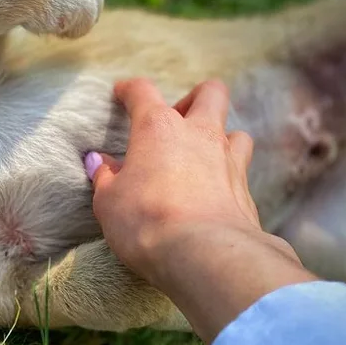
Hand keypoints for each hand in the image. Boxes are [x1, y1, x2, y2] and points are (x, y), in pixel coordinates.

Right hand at [86, 78, 258, 286]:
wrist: (204, 253)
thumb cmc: (147, 222)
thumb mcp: (108, 202)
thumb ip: (105, 178)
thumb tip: (100, 163)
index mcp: (158, 128)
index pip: (142, 92)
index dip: (129, 90)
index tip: (122, 93)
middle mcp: (199, 134)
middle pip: (210, 93)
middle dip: (194, 98)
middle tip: (178, 119)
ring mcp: (228, 160)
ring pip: (235, 131)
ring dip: (220, 138)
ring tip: (202, 157)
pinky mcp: (245, 191)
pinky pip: (241, 171)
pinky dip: (228, 176)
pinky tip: (215, 193)